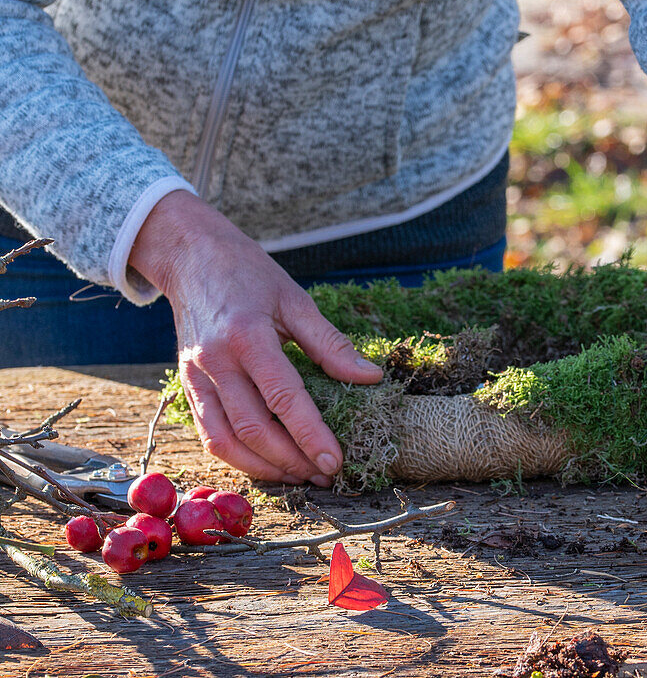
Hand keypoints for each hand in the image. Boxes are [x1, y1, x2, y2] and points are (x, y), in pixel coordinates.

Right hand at [130, 191, 383, 485]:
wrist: (191, 257)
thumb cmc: (249, 275)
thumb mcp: (295, 299)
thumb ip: (330, 343)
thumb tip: (370, 377)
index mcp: (247, 337)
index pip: (283, 398)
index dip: (311, 435)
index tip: (336, 460)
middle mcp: (216, 362)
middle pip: (254, 428)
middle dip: (292, 460)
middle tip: (326, 473)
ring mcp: (196, 377)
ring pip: (226, 441)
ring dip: (265, 468)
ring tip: (300, 476)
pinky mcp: (187, 385)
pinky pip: (210, 434)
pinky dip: (238, 458)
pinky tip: (268, 464)